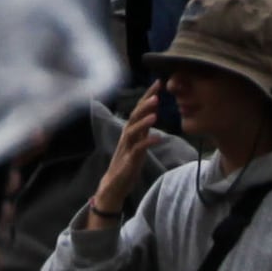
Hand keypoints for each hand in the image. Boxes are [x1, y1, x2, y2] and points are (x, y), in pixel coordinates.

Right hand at [80, 86, 170, 230]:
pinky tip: (158, 138)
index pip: (138, 110)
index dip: (147, 96)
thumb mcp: (137, 145)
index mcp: (130, 132)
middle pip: (134, 116)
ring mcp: (127, 148)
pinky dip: (148, 142)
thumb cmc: (126, 165)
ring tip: (155, 112)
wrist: (113, 187)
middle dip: (145, 104)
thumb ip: (143, 131)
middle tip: (157, 93)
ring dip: (144, 120)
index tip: (157, 83)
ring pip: (134, 130)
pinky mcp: (129, 161)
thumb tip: (151, 117)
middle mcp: (127, 137)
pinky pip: (138, 149)